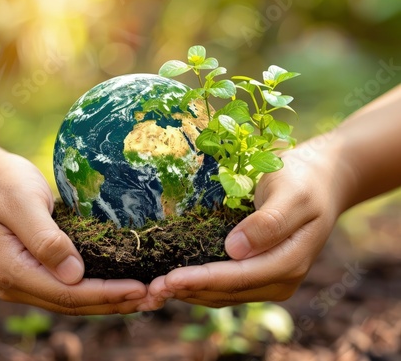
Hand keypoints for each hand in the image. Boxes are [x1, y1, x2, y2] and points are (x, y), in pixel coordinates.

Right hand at [0, 149, 147, 314]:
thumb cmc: (0, 184)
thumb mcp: (23, 204)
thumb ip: (47, 240)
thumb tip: (76, 275)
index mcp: (13, 271)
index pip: (68, 294)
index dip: (107, 294)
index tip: (140, 288)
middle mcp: (17, 284)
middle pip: (73, 304)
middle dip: (114, 303)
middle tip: (154, 297)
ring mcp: (24, 281)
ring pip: (72, 301)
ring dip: (108, 301)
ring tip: (144, 296)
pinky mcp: (33, 271)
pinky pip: (68, 288)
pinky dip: (95, 289)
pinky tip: (118, 284)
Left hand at [147, 139, 350, 307]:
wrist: (322, 180)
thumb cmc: (304, 180)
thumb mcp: (290, 194)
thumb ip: (269, 223)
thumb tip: (235, 250)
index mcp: (290, 261)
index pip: (240, 277)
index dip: (204, 279)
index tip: (170, 278)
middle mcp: (281, 278)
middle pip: (229, 291)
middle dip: (190, 290)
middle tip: (152, 289)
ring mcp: (271, 279)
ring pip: (225, 294)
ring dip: (192, 293)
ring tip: (156, 289)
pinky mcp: (261, 272)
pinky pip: (228, 285)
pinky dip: (202, 285)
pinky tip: (179, 280)